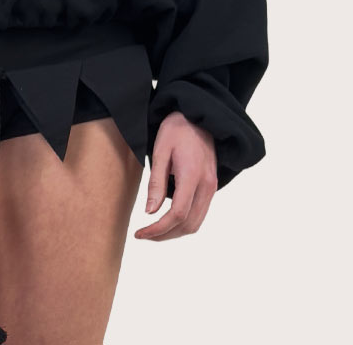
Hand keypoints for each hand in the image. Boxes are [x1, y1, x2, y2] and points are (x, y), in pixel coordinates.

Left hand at [133, 112, 217, 240]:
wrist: (199, 116)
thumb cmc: (176, 129)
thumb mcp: (160, 150)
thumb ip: (156, 182)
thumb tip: (150, 212)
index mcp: (192, 175)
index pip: (177, 214)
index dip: (158, 229)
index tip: (140, 233)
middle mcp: (207, 185)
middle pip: (188, 225)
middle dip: (165, 235)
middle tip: (143, 235)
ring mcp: (212, 187)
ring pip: (196, 223)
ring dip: (175, 232)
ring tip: (154, 231)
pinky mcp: (211, 186)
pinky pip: (200, 214)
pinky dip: (184, 223)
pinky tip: (168, 220)